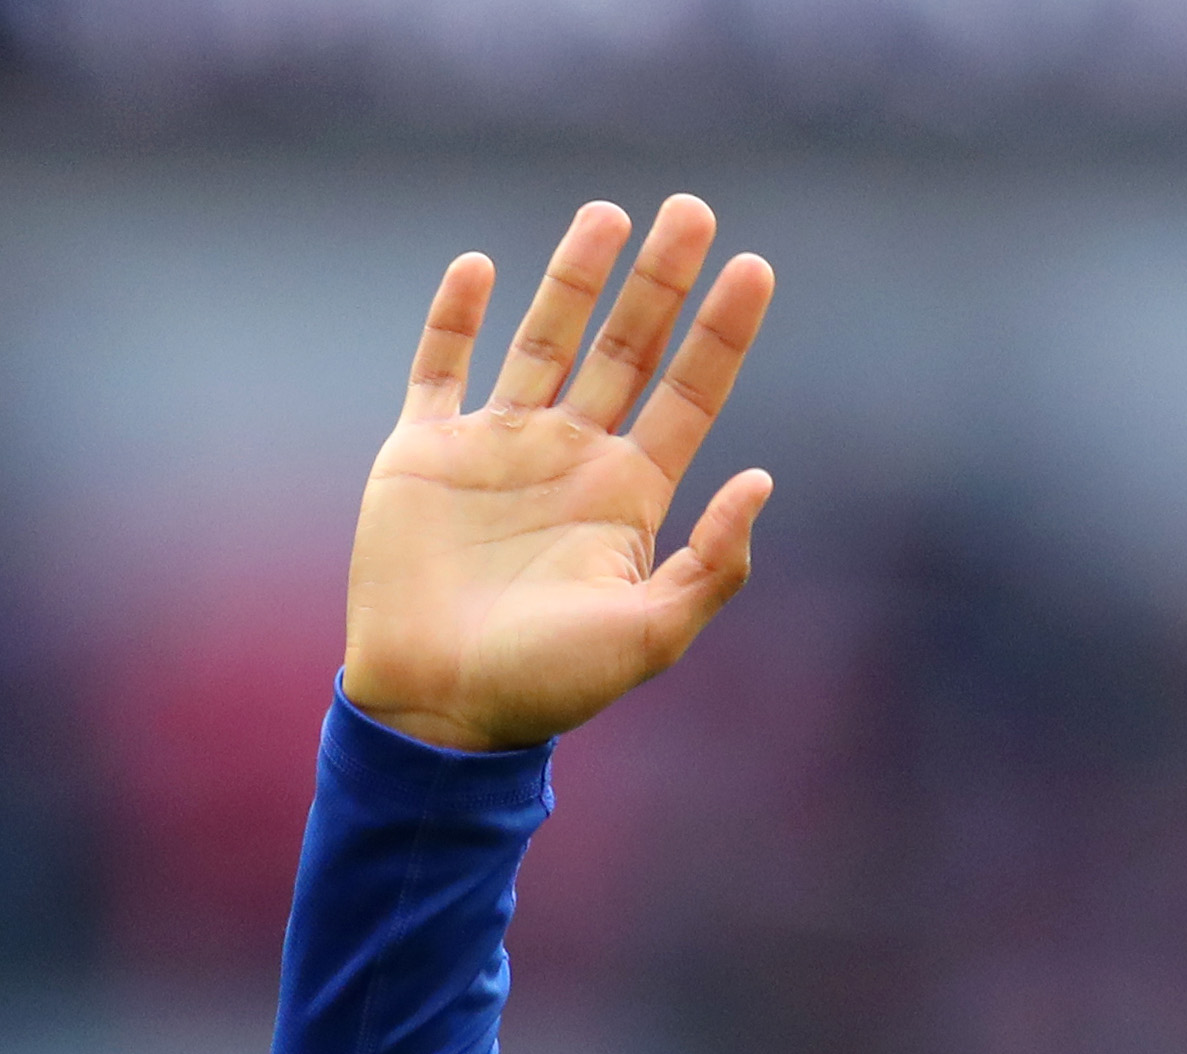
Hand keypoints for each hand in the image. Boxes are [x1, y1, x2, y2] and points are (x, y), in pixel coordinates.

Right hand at [340, 198, 775, 752]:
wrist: (440, 711)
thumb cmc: (549, 686)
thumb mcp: (651, 634)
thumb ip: (713, 564)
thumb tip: (764, 479)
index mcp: (629, 497)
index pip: (689, 395)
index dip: (722, 334)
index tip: (755, 269)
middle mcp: (570, 459)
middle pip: (627, 348)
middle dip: (660, 281)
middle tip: (694, 210)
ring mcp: (497, 450)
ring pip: (544, 339)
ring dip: (575, 278)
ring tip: (609, 213)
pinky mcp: (423, 453)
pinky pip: (440, 368)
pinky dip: (455, 317)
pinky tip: (480, 267)